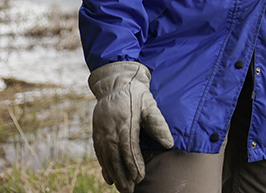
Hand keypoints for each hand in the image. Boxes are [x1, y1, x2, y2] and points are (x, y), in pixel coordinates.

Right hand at [88, 61, 174, 192]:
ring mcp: (101, 132)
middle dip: (123, 176)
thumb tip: (169, 143)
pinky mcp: (96, 133)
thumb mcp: (150, 104)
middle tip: (129, 191)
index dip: (134, 165)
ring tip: (121, 189)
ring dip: (114, 174)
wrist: (115, 83)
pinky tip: (109, 178)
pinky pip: (99, 153)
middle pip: (116, 157)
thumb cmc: (136, 94)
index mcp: (125, 122)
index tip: (140, 177)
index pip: (129, 148)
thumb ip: (158, 124)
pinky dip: (104, 167)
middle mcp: (110, 129)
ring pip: (106, 158)